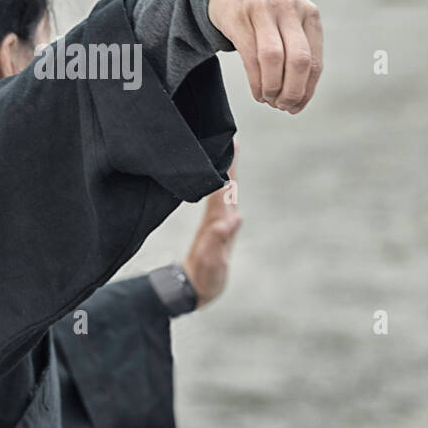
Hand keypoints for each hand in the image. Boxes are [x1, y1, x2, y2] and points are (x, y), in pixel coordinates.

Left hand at [182, 144, 242, 308]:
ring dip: (228, 173)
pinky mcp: (221, 231)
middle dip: (229, 162)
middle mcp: (217, 218)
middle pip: (225, 185)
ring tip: (232, 153)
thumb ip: (219, 241)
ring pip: (225, 193)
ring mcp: (219, 223)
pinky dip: (227, 190)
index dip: (228, 166)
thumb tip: (233, 219)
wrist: (194, 289)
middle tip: (233, 139)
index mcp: (215, 220)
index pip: (223, 187)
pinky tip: (229, 183)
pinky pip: (225, 205)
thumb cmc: (203, 277)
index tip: (232, 143)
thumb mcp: (212, 261)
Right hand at [208, 0, 322, 112]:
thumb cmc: (268, 5)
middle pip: (299, 61)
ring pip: (274, 60)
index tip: (297, 106)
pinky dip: (256, 81)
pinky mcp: (238, 18)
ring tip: (269, 99)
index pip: (314, 62)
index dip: (307, 91)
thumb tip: (301, 94)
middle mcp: (289, 10)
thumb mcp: (293, 18)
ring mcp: (263, 11)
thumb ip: (301, 48)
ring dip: (272, 88)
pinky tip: (257, 91)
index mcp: (309, 14)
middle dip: (293, 92)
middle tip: (284, 106)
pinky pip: (250, 56)